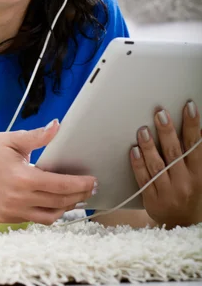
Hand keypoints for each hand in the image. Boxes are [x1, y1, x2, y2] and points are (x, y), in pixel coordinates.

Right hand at [0, 120, 96, 224]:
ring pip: (48, 216)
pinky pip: (33, 219)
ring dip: (65, 208)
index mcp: (22, 178)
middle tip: (90, 189)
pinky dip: (46, 212)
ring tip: (75, 197)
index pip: (60, 185)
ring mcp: (10, 211)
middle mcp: (18, 198)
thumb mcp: (13, 139)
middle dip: (78, 196)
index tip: (93, 181)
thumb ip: (38, 136)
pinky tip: (53, 202)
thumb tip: (57, 126)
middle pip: (58, 202)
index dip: (80, 184)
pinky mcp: (4, 218)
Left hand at [130, 101, 201, 228]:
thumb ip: (193, 154)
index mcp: (198, 174)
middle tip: (160, 113)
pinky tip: (134, 150)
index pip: (196, 145)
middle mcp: (184, 183)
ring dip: (149, 146)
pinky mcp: (152, 200)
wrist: (181, 224)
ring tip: (143, 129)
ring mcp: (168, 192)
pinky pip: (143, 179)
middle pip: (174, 153)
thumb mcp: (197, 174)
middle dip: (167, 131)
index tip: (189, 106)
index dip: (192, 125)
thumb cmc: (190, 191)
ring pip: (157, 165)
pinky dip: (138, 164)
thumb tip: (191, 126)